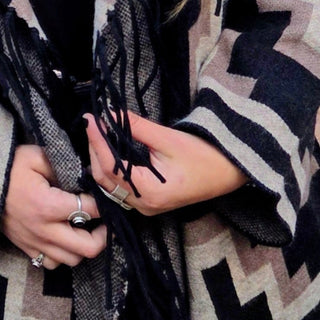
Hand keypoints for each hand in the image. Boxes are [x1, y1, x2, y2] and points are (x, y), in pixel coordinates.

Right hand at [2, 144, 106, 270]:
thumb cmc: (7, 167)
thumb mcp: (34, 155)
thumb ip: (62, 164)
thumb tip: (85, 173)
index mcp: (48, 205)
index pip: (89, 210)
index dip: (102, 203)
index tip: (103, 195)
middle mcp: (44, 230)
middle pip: (87, 247)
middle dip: (102, 235)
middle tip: (103, 222)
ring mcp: (34, 242)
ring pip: (71, 260)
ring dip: (82, 247)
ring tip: (84, 231)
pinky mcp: (24, 248)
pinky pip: (50, 264)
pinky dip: (61, 256)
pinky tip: (62, 239)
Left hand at [85, 112, 247, 215]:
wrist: (230, 171)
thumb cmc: (204, 155)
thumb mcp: (167, 138)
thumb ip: (136, 127)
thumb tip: (110, 113)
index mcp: (149, 192)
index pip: (111, 166)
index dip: (97, 141)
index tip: (89, 119)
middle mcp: (144, 205)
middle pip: (106, 179)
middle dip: (95, 150)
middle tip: (92, 123)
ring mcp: (146, 206)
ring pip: (111, 185)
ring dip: (101, 159)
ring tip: (98, 134)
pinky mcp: (149, 201)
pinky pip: (121, 187)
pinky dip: (111, 169)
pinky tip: (109, 150)